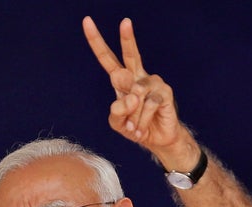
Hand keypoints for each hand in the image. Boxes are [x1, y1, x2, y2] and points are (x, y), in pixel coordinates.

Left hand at [82, 16, 191, 156]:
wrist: (157, 140)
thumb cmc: (136, 128)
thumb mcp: (118, 123)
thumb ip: (117, 112)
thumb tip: (131, 97)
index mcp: (123, 80)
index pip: (107, 59)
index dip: (97, 42)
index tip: (87, 22)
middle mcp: (138, 76)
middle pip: (131, 54)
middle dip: (127, 38)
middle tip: (125, 22)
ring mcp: (153, 82)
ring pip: (135, 96)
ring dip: (132, 117)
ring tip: (134, 129)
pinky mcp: (164, 92)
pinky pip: (147, 105)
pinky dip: (141, 121)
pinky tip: (141, 130)